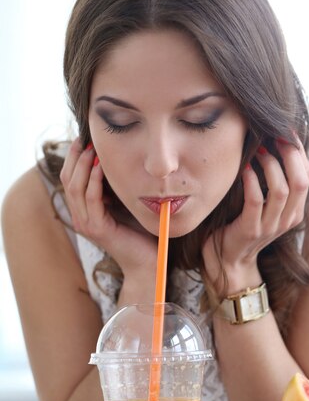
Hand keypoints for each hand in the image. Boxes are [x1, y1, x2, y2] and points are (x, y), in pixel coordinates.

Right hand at [60, 139, 157, 279]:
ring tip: (94, 148)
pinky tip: (104, 166)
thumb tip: (116, 161)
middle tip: (86, 138)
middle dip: (76, 157)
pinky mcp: (98, 228)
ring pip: (76, 188)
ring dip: (84, 165)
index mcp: (84, 211)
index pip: (70, 179)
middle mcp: (80, 217)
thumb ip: (116, 188)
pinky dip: (95, 180)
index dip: (74, 158)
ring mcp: (87, 224)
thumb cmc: (141, 233)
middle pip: (68, 180)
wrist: (148, 262)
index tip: (84, 139)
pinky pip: (92, 199)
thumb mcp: (125, 204)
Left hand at [202, 138, 308, 292]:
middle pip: (300, 181)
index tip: (287, 131)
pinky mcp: (251, 229)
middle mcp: (287, 219)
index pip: (306, 175)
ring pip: (281, 190)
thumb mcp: (265, 205)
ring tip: (259, 150)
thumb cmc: (244, 225)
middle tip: (275, 136)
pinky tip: (245, 168)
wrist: (229, 260)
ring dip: (270, 165)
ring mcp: (270, 226)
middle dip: (290, 154)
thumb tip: (273, 145)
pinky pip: (255, 200)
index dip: (299, 151)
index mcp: (295, 211)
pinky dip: (251, 181)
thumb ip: (273, 183)